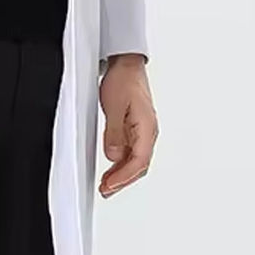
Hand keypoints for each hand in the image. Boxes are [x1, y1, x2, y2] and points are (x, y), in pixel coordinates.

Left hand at [99, 54, 157, 197]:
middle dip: (123, 180)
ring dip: (121, 173)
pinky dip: (120, 162)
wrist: (126, 65)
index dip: (124, 177)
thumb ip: (114, 132)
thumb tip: (113, 155)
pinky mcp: (135, 128)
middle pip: (139, 165)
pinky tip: (111, 167)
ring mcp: (142, 131)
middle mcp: (148, 132)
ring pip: (135, 160)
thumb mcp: (114, 106)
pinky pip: (130, 151)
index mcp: (147, 127)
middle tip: (106, 190)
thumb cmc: (123, 80)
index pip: (139, 161)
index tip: (110, 186)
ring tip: (106, 183)